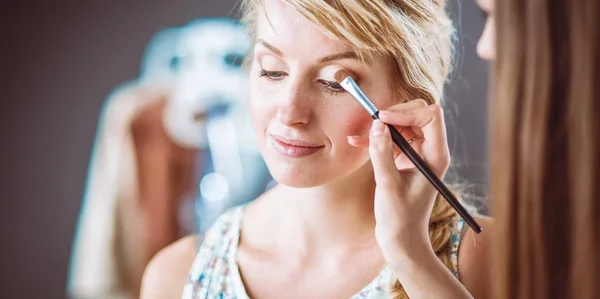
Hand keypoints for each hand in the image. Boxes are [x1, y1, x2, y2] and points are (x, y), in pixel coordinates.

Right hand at [348, 99, 450, 261]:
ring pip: (403, 124)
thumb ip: (382, 153)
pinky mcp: (405, 159)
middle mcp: (430, 151)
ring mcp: (417, 154)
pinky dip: (376, 138)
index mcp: (435, 156)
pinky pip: (392, 138)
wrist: (401, 239)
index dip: (406, 113)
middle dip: (394, 115)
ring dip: (381, 126)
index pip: (430, 117)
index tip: (382, 119)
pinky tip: (357, 141)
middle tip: (372, 123)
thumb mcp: (388, 184)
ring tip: (360, 135)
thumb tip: (377, 125)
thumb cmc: (400, 218)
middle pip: (418, 115)